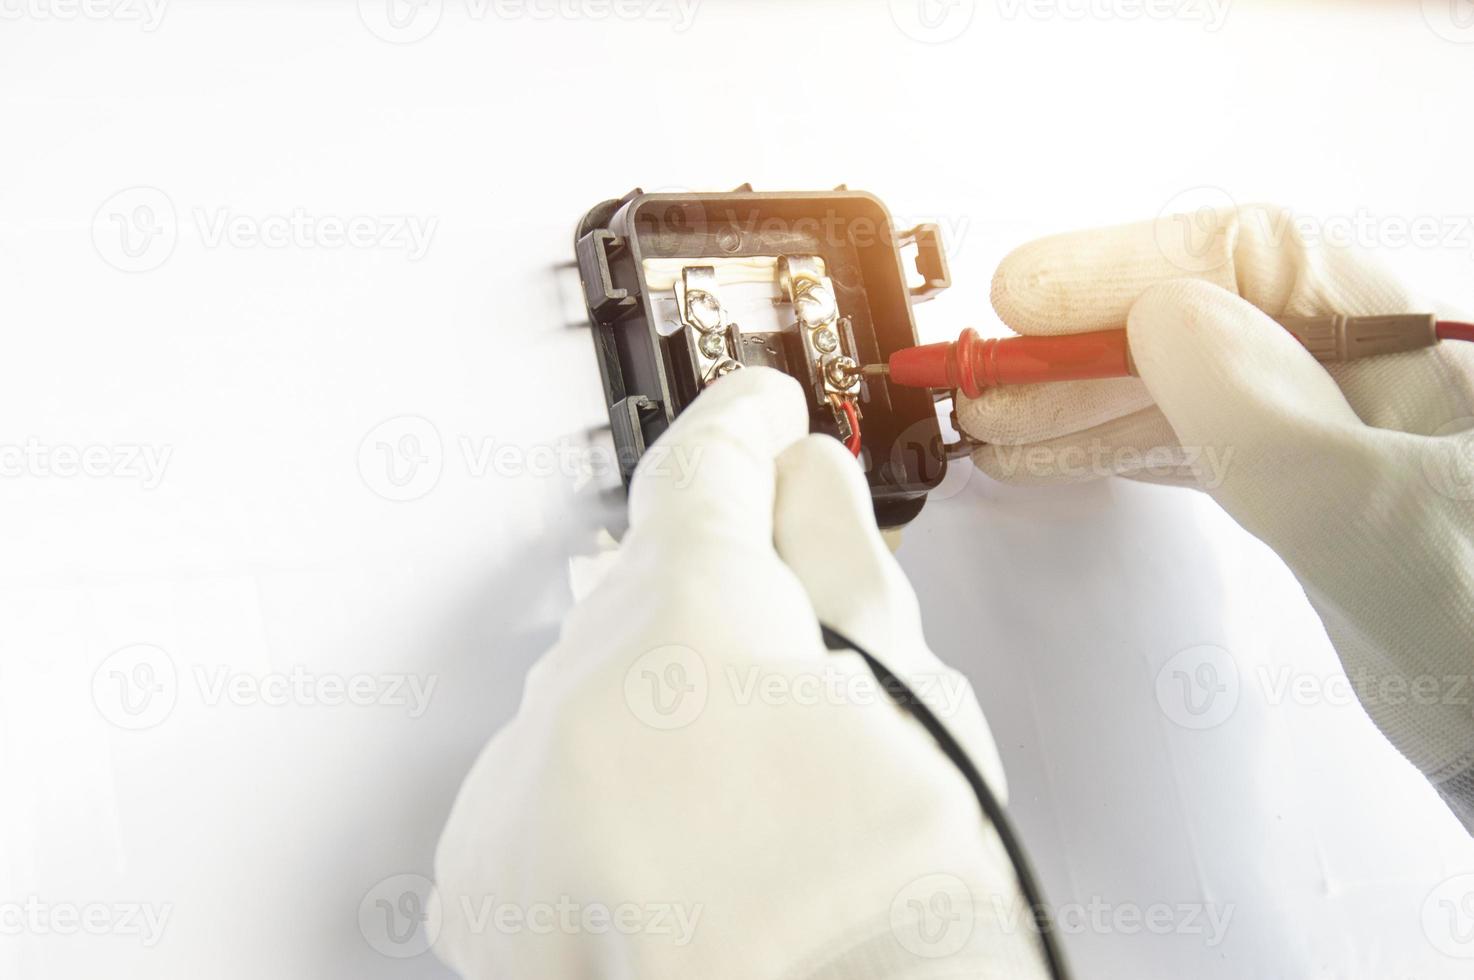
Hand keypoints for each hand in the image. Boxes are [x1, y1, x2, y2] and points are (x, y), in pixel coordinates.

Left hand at [434, 368, 1049, 978]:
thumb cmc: (897, 940)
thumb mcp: (918, 717)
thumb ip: (844, 569)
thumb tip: (801, 482)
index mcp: (687, 645)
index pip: (703, 476)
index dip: (743, 428)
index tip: (759, 416)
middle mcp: (572, 714)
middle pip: (642, 584)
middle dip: (717, 587)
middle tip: (800, 627)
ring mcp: (515, 804)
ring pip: (590, 678)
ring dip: (662, 686)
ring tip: (756, 774)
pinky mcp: (485, 880)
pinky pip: (542, 768)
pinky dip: (606, 768)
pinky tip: (682, 819)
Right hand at [960, 205, 1473, 827]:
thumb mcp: (1379, 518)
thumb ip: (1266, 414)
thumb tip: (1161, 317)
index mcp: (1415, 336)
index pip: (1253, 256)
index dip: (1127, 265)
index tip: (1026, 295)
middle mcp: (1367, 366)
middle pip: (1200, 317)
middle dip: (1080, 348)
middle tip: (980, 380)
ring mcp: (1328, 430)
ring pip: (1180, 385)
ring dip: (1075, 402)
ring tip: (987, 424)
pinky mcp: (1299, 492)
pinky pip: (1187, 445)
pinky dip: (1108, 449)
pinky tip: (1042, 454)